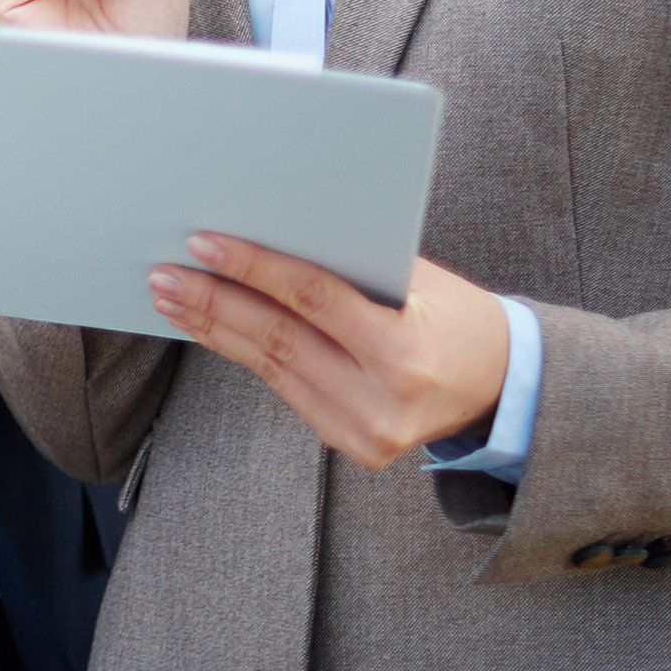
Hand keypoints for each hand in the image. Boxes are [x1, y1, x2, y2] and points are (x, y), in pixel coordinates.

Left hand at [149, 234, 509, 468]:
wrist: (506, 387)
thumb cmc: (460, 316)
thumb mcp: (421, 282)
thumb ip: (354, 263)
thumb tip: (267, 226)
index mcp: (404, 351)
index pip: (313, 298)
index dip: (253, 268)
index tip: (203, 243)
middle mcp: (382, 399)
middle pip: (279, 340)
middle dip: (214, 303)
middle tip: (163, 274)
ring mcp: (364, 431)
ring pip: (272, 369)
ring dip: (215, 330)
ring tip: (171, 297)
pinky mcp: (352, 444)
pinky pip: (286, 389)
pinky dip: (246, 354)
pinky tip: (211, 328)